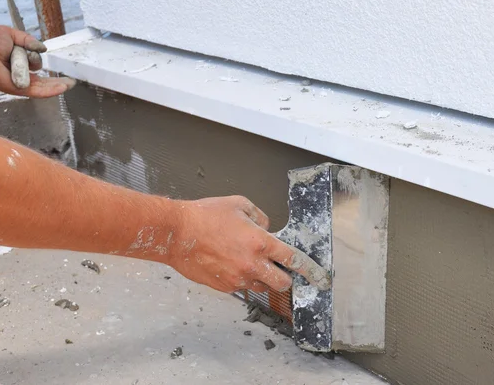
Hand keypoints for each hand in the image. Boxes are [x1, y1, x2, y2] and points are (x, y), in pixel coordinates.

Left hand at [0, 25, 75, 97]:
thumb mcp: (10, 34)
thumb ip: (28, 39)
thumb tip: (43, 48)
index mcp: (17, 63)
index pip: (35, 67)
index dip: (42, 65)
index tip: (49, 62)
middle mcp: (20, 75)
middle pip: (43, 81)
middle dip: (56, 81)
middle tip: (69, 81)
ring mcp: (21, 83)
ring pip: (44, 87)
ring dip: (58, 85)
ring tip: (70, 83)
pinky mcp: (20, 89)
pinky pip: (39, 91)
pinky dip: (52, 90)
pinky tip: (63, 88)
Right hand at [169, 196, 330, 293]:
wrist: (176, 234)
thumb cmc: (204, 216)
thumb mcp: (238, 205)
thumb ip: (259, 217)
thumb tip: (267, 228)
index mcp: (260, 243)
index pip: (292, 259)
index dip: (308, 268)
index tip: (317, 275)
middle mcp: (252, 264)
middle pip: (282, 283)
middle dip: (285, 278)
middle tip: (280, 270)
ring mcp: (237, 278)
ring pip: (261, 288)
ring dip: (262, 279)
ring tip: (250, 264)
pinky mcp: (224, 287)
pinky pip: (241, 287)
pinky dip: (241, 279)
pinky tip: (230, 265)